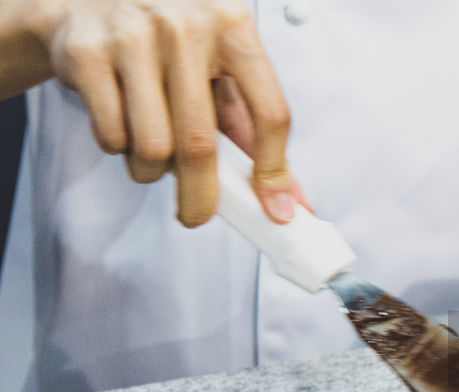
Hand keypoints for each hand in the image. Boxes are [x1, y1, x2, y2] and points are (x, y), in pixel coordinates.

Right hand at [10, 0, 303, 225]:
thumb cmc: (169, 41)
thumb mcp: (220, 66)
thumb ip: (251, 127)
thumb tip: (287, 198)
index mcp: (233, 26)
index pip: (270, 111)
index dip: (275, 170)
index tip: (275, 208)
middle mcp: (186, 28)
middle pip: (200, 142)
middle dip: (201, 197)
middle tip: (197, 216)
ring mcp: (134, 37)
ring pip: (152, 147)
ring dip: (151, 170)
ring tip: (152, 154)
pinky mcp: (88, 54)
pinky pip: (111, 135)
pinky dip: (118, 147)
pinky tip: (122, 124)